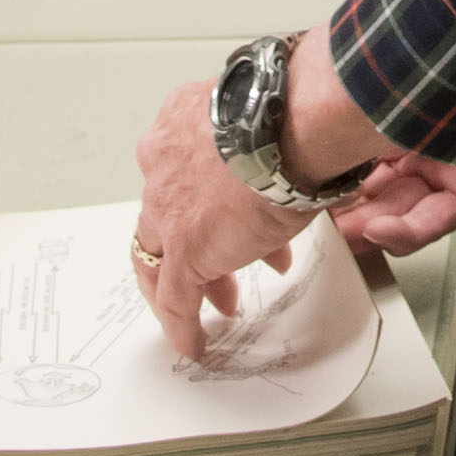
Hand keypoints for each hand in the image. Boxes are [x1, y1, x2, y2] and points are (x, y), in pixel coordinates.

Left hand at [129, 69, 315, 366]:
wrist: (289, 127)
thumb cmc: (293, 113)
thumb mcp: (265, 119)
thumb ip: (259, 139)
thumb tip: (291, 149)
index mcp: (181, 125)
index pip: (176, 173)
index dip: (196, 202)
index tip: (213, 222)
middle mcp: (163, 164)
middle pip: (164, 217)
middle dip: (197, 245)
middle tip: (217, 271)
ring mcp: (169, 210)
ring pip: (165, 258)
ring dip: (199, 282)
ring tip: (226, 301)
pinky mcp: (182, 251)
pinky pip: (174, 297)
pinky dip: (181, 324)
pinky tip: (193, 342)